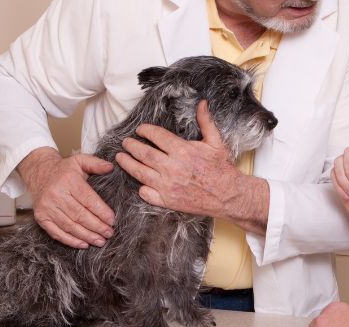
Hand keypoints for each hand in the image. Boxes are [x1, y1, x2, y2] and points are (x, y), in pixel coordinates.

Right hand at [17, 147, 114, 247]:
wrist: (39, 172)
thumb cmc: (64, 170)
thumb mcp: (80, 160)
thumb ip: (96, 164)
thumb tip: (111, 167)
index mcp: (68, 180)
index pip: (88, 200)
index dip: (101, 212)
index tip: (112, 221)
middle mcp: (56, 194)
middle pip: (80, 215)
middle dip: (97, 227)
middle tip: (109, 233)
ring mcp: (47, 207)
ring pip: (70, 226)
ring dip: (87, 236)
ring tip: (100, 241)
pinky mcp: (41, 217)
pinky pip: (57, 233)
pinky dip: (71, 241)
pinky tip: (83, 244)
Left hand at [115, 100, 241, 217]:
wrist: (228, 196)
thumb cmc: (222, 169)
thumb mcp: (216, 142)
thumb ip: (205, 122)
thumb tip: (201, 103)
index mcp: (182, 151)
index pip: (156, 136)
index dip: (146, 131)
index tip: (141, 130)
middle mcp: (172, 168)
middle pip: (143, 153)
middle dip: (131, 146)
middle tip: (126, 142)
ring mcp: (168, 186)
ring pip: (140, 173)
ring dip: (128, 164)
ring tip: (121, 158)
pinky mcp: (168, 201)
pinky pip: (146, 194)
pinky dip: (141, 187)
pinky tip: (139, 182)